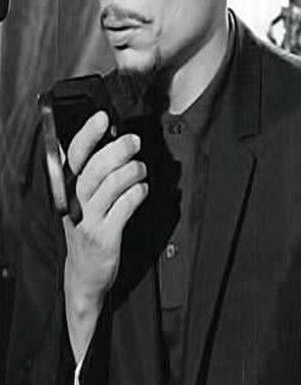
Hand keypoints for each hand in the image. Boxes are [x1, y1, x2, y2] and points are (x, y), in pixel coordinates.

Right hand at [62, 111, 147, 360]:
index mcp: (68, 188)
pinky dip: (138, 193)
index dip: (88, 134)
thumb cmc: (90, 226)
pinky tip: (141, 191)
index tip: (102, 117)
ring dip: (133, 171)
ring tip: (140, 170)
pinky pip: (125, 206)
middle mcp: (75, 203)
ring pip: (113, 184)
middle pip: (96, 168)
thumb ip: (96, 172)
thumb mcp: (85, 199)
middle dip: (119, 149)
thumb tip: (116, 139)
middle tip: (134, 142)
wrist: (86, 274)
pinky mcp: (104, 236)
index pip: (74, 156)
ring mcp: (88, 221)